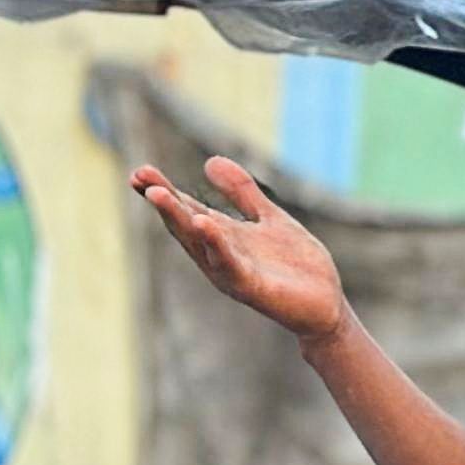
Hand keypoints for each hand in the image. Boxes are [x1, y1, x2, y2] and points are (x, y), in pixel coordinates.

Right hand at [131, 160, 347, 345]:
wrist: (325, 303)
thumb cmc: (294, 265)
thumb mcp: (268, 218)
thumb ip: (242, 193)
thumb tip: (210, 161)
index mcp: (223, 237)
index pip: (187, 210)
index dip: (164, 191)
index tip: (139, 172)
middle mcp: (219, 255)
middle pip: (185, 224)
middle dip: (163, 202)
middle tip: (140, 178)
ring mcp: (232, 272)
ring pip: (199, 243)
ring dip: (179, 218)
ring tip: (158, 193)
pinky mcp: (252, 287)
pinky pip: (229, 264)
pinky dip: (215, 244)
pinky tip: (203, 223)